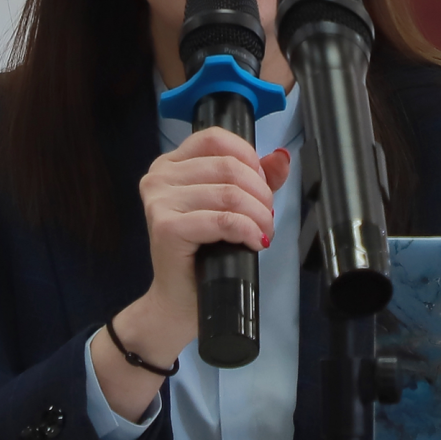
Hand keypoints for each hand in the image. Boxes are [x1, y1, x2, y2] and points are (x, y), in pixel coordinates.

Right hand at [138, 130, 291, 340]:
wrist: (179, 300)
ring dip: (258, 216)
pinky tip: (255, 243)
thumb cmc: (203, 254)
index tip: (260, 186)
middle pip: (228, 167)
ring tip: (263, 234)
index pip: (215, 139)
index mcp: (170, 164)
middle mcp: (159, 176)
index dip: (248, 158)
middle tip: (266, 218)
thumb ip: (256, 178)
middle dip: (260, 193)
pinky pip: (223, 220)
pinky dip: (248, 230)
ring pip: (229, 194)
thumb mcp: (232, 206)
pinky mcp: (167, 227)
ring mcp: (159, 201)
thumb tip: (281, 157)